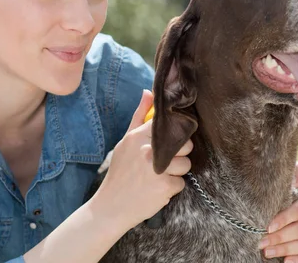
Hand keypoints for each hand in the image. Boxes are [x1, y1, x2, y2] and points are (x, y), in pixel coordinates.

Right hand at [92, 90, 192, 229]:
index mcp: (138, 136)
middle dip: (179, 154)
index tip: (172, 138)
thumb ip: (139, 116)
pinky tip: (158, 189)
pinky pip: (182, 182)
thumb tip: (148, 91)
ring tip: (160, 177)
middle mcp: (148, 150)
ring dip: (177, 173)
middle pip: (184, 144)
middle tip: (164, 162)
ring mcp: (158, 168)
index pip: (169, 124)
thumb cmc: (120, 172)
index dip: (175, 132)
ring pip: (186, 164)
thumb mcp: (125, 142)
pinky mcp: (165, 186)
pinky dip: (173, 188)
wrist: (111, 206)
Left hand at [258, 162, 297, 262]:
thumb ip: (295, 172)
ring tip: (267, 252)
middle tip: (262, 243)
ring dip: (286, 250)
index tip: (268, 227)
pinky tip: (286, 262)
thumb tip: (292, 180)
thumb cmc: (294, 181)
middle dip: (281, 238)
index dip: (284, 219)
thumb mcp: (296, 172)